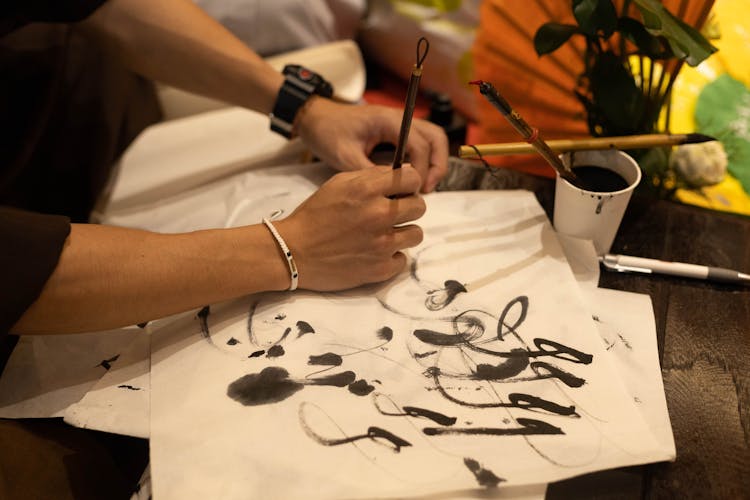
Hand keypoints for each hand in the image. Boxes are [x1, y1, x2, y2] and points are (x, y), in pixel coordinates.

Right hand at [273, 165, 425, 290]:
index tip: (402, 190)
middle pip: (420, 207)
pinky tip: (375, 252)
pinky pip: (402, 259)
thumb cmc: (314, 216)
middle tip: (391, 214)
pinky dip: (392, 256)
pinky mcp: (380, 268)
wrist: (293, 252)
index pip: (413, 177)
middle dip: (408, 207)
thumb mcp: (338, 183)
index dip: (409, 183)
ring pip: (416, 234)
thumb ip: (372, 176)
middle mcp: (379, 215)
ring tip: (383, 234)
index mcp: (367, 190)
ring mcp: (382, 244)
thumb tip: (404, 172)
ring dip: (403, 233)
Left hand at [295, 97, 448, 192]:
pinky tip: (411, 180)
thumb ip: (370, 173)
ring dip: (432, 162)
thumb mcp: (344, 156)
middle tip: (426, 189)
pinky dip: (422, 161)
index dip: (422, 168)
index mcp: (388, 120)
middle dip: (437, 164)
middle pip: (435, 137)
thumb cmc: (327, 132)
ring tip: (422, 187)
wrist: (315, 118)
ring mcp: (399, 124)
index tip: (416, 189)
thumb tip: (393, 190)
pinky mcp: (395, 132)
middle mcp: (399, 119)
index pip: (419, 143)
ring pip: (430, 140)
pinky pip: (418, 144)